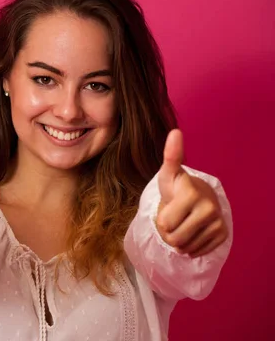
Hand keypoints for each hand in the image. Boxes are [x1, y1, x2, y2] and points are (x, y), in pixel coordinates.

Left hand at [156, 129, 228, 257]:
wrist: (198, 196)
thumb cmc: (177, 186)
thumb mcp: (169, 173)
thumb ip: (170, 155)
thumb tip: (175, 132)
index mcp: (191, 194)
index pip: (165, 225)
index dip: (161, 220)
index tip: (169, 207)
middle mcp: (208, 209)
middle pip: (174, 239)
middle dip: (168, 233)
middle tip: (174, 219)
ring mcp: (218, 223)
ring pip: (185, 247)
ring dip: (179, 241)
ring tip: (182, 224)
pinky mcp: (223, 235)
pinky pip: (198, 251)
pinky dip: (191, 246)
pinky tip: (192, 232)